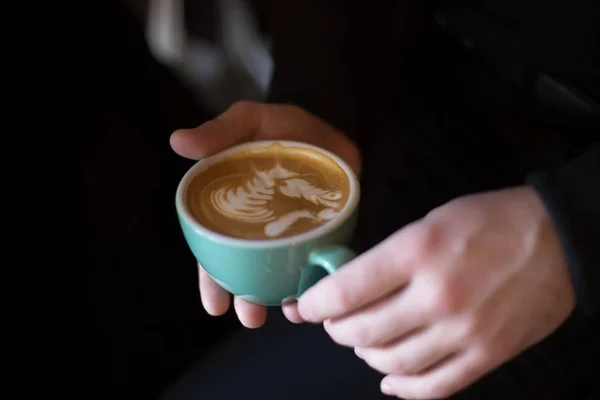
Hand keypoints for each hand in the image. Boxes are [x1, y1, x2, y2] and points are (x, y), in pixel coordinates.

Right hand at [170, 101, 360, 327]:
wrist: (331, 123)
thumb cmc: (281, 125)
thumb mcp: (248, 122)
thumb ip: (218, 132)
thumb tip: (178, 142)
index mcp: (234, 208)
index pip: (215, 249)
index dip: (210, 279)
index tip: (213, 305)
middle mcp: (261, 227)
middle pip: (246, 270)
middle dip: (245, 299)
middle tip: (250, 318)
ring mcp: (293, 233)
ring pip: (280, 274)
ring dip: (280, 298)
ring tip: (289, 311)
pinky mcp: (324, 233)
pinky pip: (317, 263)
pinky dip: (316, 281)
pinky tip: (315, 292)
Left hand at [298, 186, 574, 398]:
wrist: (558, 240)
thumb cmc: (489, 221)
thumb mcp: (430, 221)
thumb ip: (389, 257)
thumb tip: (349, 286)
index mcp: (418, 252)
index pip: (346, 291)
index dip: (315, 305)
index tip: (304, 307)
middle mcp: (437, 296)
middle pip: (363, 331)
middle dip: (337, 330)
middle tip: (334, 322)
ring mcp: (464, 332)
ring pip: (392, 362)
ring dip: (366, 355)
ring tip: (363, 344)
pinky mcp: (488, 356)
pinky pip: (435, 386)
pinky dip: (404, 388)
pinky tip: (390, 380)